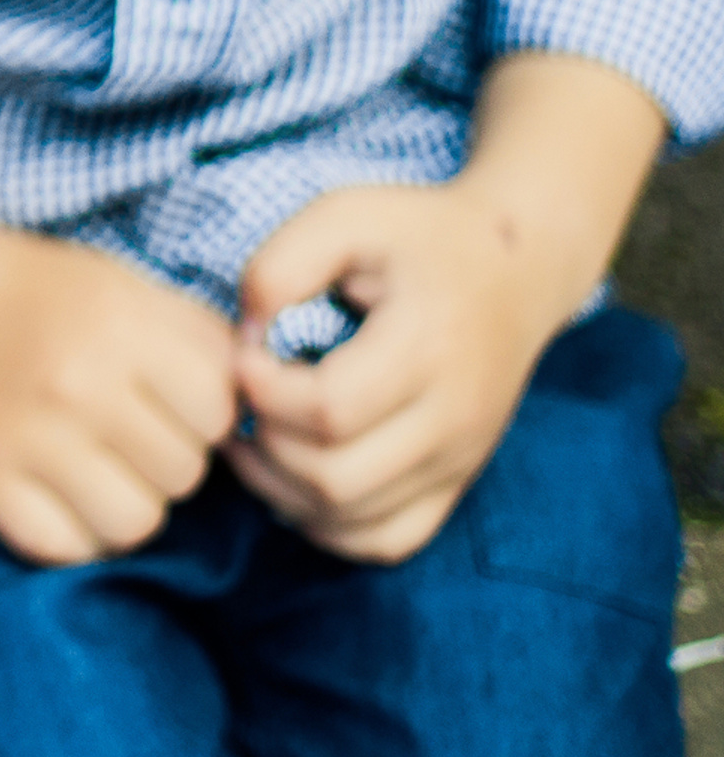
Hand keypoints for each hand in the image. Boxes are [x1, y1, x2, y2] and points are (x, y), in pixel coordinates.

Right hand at [0, 175, 239, 564]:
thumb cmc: (35, 289)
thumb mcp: (122, 285)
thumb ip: (196, 340)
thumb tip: (257, 411)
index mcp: (119, 323)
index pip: (218, 413)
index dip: (203, 413)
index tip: (170, 400)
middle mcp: (78, 381)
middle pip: (184, 473)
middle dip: (165, 457)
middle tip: (124, 430)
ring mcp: (30, 437)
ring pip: (137, 523)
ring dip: (127, 502)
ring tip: (94, 464)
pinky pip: (70, 548)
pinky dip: (72, 530)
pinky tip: (55, 488)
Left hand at [231, 52, 667, 562]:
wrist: (516, 267)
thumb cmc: (417, 235)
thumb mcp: (344, 216)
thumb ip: (280, 266)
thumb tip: (243, 336)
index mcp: (427, 348)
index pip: (330, 410)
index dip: (264, 390)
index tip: (241, 352)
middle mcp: (453, 420)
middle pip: (337, 478)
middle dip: (266, 444)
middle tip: (240, 398)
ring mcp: (460, 461)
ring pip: (355, 520)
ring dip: (283, 489)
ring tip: (251, 435)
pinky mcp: (456, 481)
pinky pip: (387, 540)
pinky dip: (328, 525)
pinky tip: (293, 475)